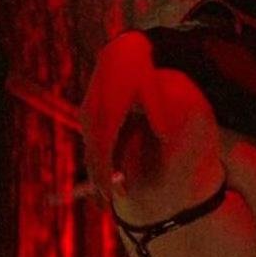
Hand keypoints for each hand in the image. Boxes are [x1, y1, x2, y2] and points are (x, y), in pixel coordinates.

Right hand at [80, 31, 219, 196]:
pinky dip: (96, 157)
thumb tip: (168, 137)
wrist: (121, 52)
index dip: (105, 175)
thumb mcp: (152, 89)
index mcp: (110, 113)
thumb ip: (159, 114)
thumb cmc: (141, 71)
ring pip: (89, 149)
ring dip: (96, 171)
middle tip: (107, 204)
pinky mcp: (88, 111)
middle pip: (92, 155)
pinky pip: (90, 140)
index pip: (104, 152)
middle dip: (99, 181)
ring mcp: (88, 113)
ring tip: (107, 192)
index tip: (110, 194)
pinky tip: (108, 169)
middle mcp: (94, 115)